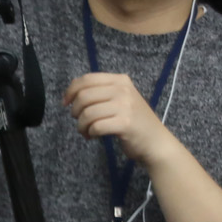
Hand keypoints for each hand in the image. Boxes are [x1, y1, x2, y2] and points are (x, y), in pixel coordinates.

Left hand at [63, 72, 179, 167]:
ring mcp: (125, 106)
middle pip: (83, 96)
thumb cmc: (134, 121)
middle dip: (75, 112)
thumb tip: (72, 88)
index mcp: (120, 81)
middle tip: (81, 121)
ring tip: (87, 131)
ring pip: (87, 113)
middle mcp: (123, 90)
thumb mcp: (120, 99)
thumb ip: (100, 92)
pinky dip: (90, 133)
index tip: (66, 103)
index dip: (71, 91)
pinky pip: (95, 127)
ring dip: (81, 126)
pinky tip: (94, 136)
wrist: (156, 142)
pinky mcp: (125, 123)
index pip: (87, 79)